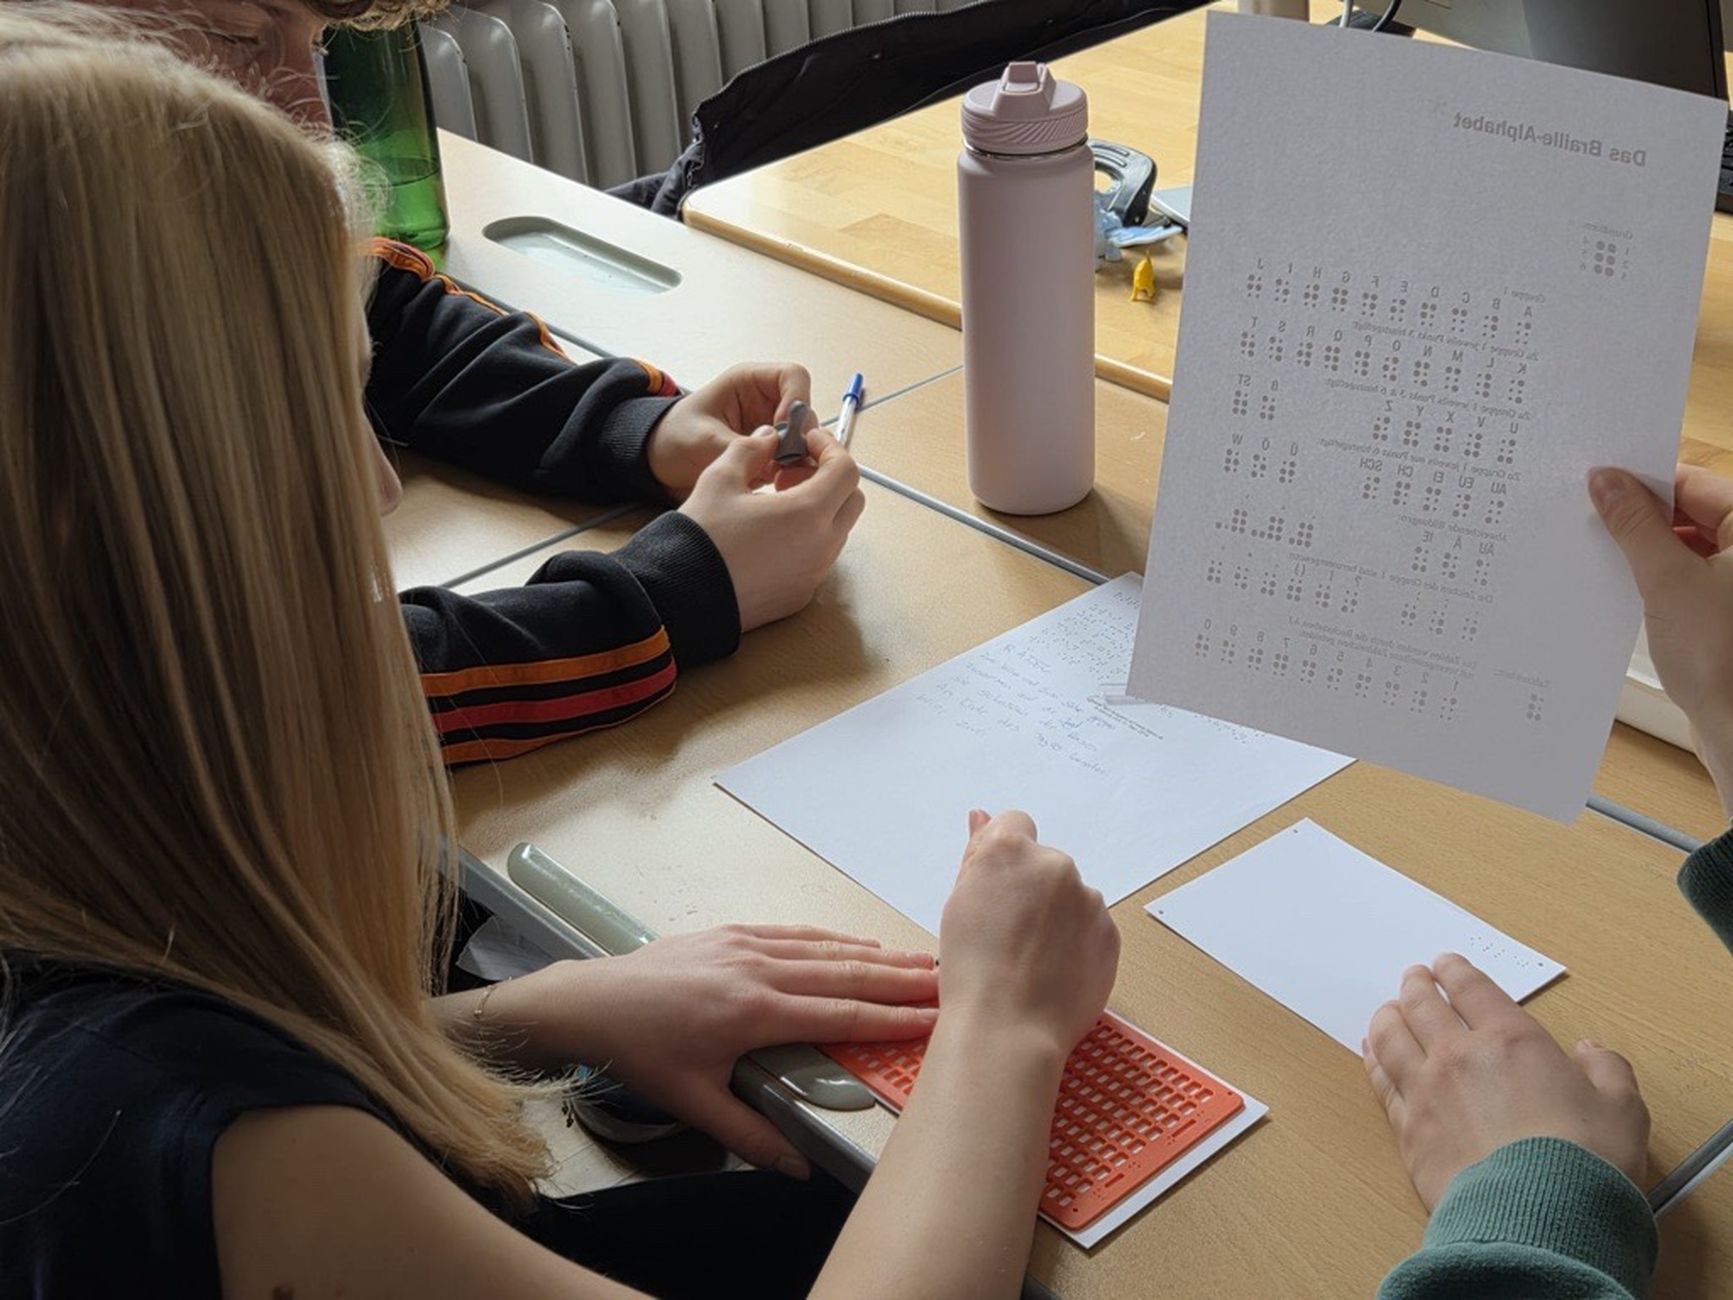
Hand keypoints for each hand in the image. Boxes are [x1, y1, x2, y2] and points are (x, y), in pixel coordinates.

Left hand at [488, 925, 936, 1175]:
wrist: (591, 1001)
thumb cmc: (643, 1052)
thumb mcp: (694, 1102)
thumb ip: (750, 1133)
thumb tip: (798, 1167)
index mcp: (756, 1012)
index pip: (839, 1014)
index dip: (891, 1017)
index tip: (933, 1017)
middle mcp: (759, 970)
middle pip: (844, 974)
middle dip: (899, 979)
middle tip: (947, 980)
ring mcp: (746, 945)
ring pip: (825, 949)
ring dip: (876, 954)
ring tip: (919, 957)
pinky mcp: (732, 932)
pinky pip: (795, 932)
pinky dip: (834, 938)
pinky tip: (860, 942)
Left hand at [647, 363, 811, 498]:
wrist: (662, 463)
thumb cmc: (674, 438)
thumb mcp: (702, 440)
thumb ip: (740, 445)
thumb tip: (778, 455)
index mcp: (749, 381)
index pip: (793, 376)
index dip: (797, 400)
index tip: (784, 431)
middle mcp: (766, 400)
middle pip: (805, 410)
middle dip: (799, 436)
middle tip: (783, 462)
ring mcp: (773, 428)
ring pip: (806, 438)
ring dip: (798, 457)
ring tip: (777, 477)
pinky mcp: (773, 453)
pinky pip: (797, 460)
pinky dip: (792, 472)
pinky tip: (776, 484)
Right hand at [679, 425, 865, 631]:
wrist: (682, 596)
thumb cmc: (701, 537)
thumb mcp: (720, 478)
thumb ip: (750, 449)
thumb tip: (767, 439)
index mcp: (808, 513)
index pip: (846, 471)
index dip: (830, 448)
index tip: (808, 442)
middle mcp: (822, 547)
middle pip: (851, 501)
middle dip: (829, 479)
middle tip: (792, 472)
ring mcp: (814, 575)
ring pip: (836, 531)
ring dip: (819, 510)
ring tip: (776, 504)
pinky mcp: (800, 595)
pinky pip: (818, 559)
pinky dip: (807, 539)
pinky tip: (770, 536)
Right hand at [938, 810, 1118, 1060]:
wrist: (1007, 1028)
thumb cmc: (971, 969)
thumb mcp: (959, 903)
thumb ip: (977, 854)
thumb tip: (982, 818)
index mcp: (1011, 851)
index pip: (1015, 824)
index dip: (1005, 857)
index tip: (998, 888)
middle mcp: (1055, 865)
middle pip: (1045, 864)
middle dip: (1032, 890)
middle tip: (1009, 934)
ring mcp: (1088, 899)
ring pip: (1071, 898)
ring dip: (1057, 917)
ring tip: (1031, 960)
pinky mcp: (1110, 933)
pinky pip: (1092, 927)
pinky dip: (1077, 944)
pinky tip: (1053, 972)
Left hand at [1364, 953, 1648, 1211]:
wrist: (1538, 1218)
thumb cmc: (1585, 1163)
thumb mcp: (1622, 1109)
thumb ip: (1607, 1070)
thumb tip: (1591, 1051)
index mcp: (1511, 1039)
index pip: (1472, 990)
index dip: (1455, 971)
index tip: (1445, 964)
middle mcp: (1460, 1055)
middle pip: (1423, 1006)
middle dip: (1416, 985)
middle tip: (1414, 978)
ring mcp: (1427, 1091)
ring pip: (1392, 1037)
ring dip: (1389, 1016)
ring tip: (1389, 1009)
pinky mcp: (1408, 1129)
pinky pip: (1382, 1082)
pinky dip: (1374, 1060)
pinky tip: (1372, 1053)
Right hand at [1590, 463, 1732, 805]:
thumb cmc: (1722, 657)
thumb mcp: (1666, 578)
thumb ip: (1634, 524)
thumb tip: (1607, 481)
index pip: (1693, 483)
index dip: (1642, 482)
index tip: (1596, 483)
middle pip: (1692, 512)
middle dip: (1640, 517)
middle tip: (1590, 520)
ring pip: (1688, 546)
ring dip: (1647, 550)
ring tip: (1604, 557)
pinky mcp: (1729, 612)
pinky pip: (1690, 577)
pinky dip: (1659, 578)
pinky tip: (1628, 588)